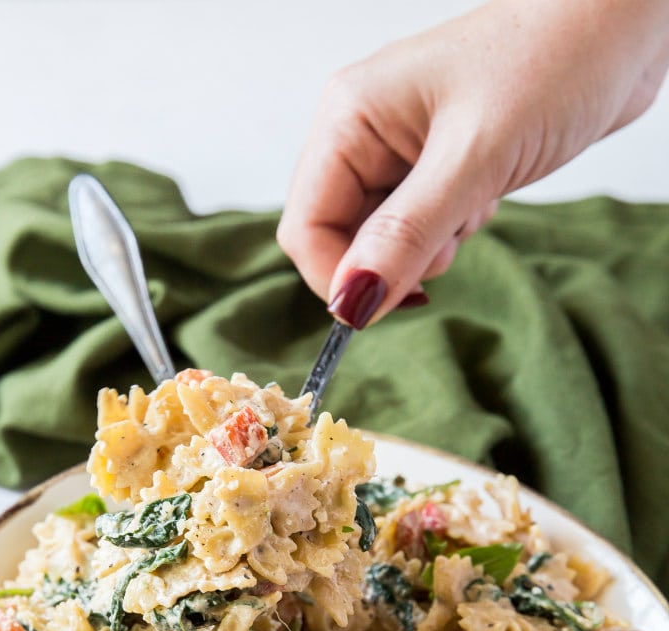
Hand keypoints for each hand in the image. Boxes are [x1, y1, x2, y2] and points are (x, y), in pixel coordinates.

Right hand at [278, 0, 668, 325]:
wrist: (622, 25)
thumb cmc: (554, 61)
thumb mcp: (474, 159)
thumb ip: (405, 235)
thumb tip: (349, 304)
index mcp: (350, 116)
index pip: (305, 226)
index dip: (338, 278)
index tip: (386, 305)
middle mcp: (364, 132)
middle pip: (340, 237)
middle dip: (392, 260)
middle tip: (447, 240)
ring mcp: (400, 148)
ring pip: (383, 240)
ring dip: (429, 247)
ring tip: (476, 202)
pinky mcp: (436, 163)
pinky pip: (420, 227)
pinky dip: (452, 230)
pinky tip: (486, 195)